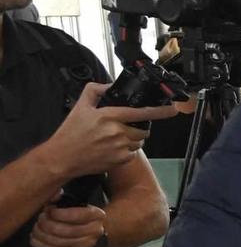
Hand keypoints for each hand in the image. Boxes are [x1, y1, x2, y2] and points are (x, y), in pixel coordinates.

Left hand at [29, 202, 106, 246]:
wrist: (90, 233)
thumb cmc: (78, 217)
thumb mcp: (75, 204)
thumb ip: (62, 198)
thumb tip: (53, 196)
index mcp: (97, 216)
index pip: (77, 215)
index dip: (58, 213)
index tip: (49, 210)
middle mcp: (96, 232)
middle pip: (67, 230)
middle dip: (47, 224)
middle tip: (40, 219)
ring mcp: (87, 246)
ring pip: (59, 242)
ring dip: (42, 235)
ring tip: (36, 228)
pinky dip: (41, 245)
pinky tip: (36, 239)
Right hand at [40, 83, 173, 177]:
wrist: (62, 157)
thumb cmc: (70, 133)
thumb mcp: (80, 107)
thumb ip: (94, 91)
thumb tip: (108, 86)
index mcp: (109, 116)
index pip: (142, 112)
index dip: (160, 111)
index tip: (173, 109)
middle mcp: (117, 132)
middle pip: (143, 130)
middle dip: (137, 128)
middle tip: (122, 129)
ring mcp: (120, 147)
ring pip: (139, 142)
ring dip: (132, 140)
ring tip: (114, 139)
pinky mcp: (120, 160)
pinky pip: (132, 154)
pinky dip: (126, 151)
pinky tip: (111, 149)